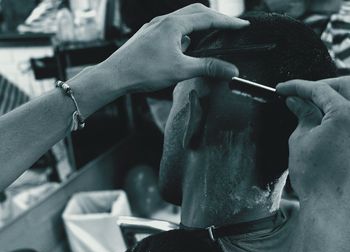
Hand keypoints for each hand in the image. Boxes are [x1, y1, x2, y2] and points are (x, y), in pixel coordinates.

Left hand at [98, 4, 248, 93]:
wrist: (114, 76)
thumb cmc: (142, 71)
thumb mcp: (180, 70)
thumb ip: (208, 67)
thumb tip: (231, 70)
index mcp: (173, 24)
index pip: (207, 18)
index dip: (228, 22)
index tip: (243, 25)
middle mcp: (163, 21)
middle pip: (196, 12)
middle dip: (215, 18)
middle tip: (230, 26)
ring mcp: (154, 27)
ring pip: (183, 19)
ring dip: (200, 24)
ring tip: (212, 32)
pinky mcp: (149, 36)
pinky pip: (172, 28)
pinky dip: (185, 32)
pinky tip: (186, 44)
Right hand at [277, 77, 349, 203]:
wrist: (334, 206)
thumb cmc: (317, 178)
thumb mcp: (301, 139)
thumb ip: (302, 114)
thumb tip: (296, 101)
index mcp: (346, 114)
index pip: (319, 90)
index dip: (297, 87)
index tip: (284, 89)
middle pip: (344, 86)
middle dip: (320, 87)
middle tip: (300, 94)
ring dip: (333, 97)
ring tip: (314, 104)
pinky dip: (341, 113)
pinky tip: (327, 118)